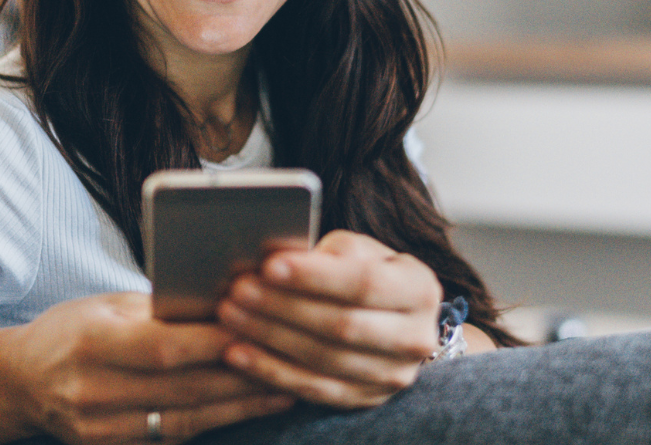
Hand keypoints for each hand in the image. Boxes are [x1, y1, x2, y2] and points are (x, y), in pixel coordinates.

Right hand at [0, 292, 295, 443]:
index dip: (214, 341)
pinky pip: (173, 439)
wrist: (19, 383)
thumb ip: (159, 309)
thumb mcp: (106, 306)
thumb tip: (224, 301)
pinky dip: (216, 423)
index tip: (259, 327)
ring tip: (285, 387)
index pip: (164, 346)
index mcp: (91, 343)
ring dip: (240, 405)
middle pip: (183, 388)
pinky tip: (247, 409)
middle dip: (242, 375)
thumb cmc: (71, 331)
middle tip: (292, 361)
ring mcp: (101, 429)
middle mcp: (93, 391)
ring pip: (186, 419)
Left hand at [215, 230, 442, 408]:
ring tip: (230, 315)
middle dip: (283, 307)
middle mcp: (416, 337)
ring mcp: (394, 375)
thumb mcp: (357, 251)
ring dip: (270, 338)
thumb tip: (273, 259)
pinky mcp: (368, 399)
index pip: (365, 284)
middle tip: (238, 290)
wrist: (390, 318)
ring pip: (325, 359)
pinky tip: (237, 354)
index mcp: (420, 288)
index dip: (315, 276)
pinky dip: (272, 371)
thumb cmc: (365, 273)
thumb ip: (326, 254)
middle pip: (342, 325)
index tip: (269, 265)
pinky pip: (314, 389)